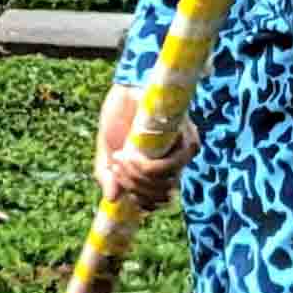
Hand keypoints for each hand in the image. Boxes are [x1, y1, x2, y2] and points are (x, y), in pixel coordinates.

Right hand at [92, 80, 184, 207]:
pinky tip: (129, 155)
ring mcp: (182, 151)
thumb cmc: (118, 117)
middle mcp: (175, 162)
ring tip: (119, 158)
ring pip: (163, 183)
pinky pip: (164, 168)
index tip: (123, 193)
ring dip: (135, 177)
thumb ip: (108, 176)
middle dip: (132, 187)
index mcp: (159, 167)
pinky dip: (144, 168)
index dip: (143, 203)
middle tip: (115, 168)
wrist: (126, 88)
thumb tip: (113, 200)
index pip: (161, 199)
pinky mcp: (186, 139)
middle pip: (161, 194)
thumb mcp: (106, 151)